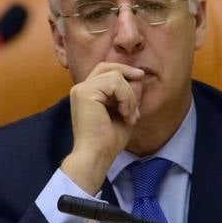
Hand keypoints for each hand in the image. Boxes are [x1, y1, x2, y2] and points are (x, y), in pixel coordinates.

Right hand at [62, 62, 144, 192]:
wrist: (97, 156)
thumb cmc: (109, 140)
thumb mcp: (124, 111)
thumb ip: (128, 94)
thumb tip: (138, 75)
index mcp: (88, 94)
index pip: (105, 70)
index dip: (123, 70)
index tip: (140, 76)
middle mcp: (81, 89)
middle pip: (107, 66)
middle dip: (127, 72)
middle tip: (140, 82)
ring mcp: (81, 90)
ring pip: (115, 76)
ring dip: (129, 95)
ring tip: (129, 114)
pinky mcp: (85, 93)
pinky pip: (114, 83)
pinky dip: (125, 97)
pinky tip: (124, 113)